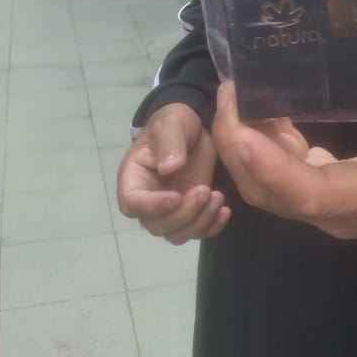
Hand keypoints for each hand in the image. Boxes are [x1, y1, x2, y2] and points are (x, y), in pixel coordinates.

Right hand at [117, 103, 230, 243]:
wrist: (195, 127)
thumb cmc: (175, 122)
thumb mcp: (171, 124)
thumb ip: (168, 144)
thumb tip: (168, 169)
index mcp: (134, 178)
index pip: (132, 203)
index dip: (152, 206)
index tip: (177, 196)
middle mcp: (148, 199)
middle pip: (158, 225)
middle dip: (184, 214)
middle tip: (205, 190)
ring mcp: (170, 209)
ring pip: (177, 234)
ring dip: (199, 222)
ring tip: (218, 197)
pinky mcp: (191, 211)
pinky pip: (197, 231)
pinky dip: (211, 227)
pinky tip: (224, 211)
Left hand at [211, 17, 356, 243]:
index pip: (308, 192)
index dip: (270, 166)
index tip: (241, 132)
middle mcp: (333, 210)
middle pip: (268, 192)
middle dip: (238, 146)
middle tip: (228, 93)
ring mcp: (322, 206)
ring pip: (265, 187)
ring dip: (242, 144)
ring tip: (233, 93)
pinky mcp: (318, 192)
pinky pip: (277, 174)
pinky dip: (260, 143)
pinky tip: (259, 105)